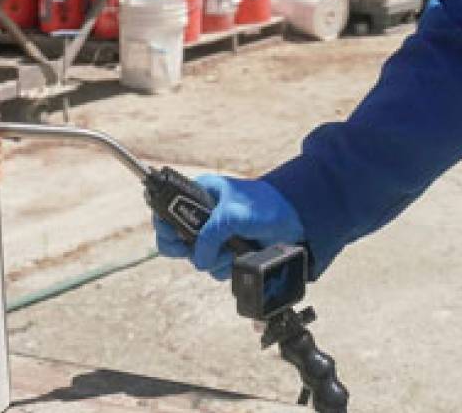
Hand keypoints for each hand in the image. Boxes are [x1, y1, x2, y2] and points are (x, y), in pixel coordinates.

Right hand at [152, 174, 304, 280]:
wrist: (296, 222)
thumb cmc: (266, 206)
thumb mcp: (233, 215)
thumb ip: (209, 236)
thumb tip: (197, 259)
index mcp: (200, 193)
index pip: (166, 208)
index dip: (164, 225)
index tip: (176, 238)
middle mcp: (204, 214)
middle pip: (176, 239)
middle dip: (190, 249)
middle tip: (201, 250)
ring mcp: (215, 235)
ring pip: (196, 258)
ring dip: (214, 260)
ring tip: (232, 251)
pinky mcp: (227, 252)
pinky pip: (214, 267)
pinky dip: (225, 267)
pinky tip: (239, 257)